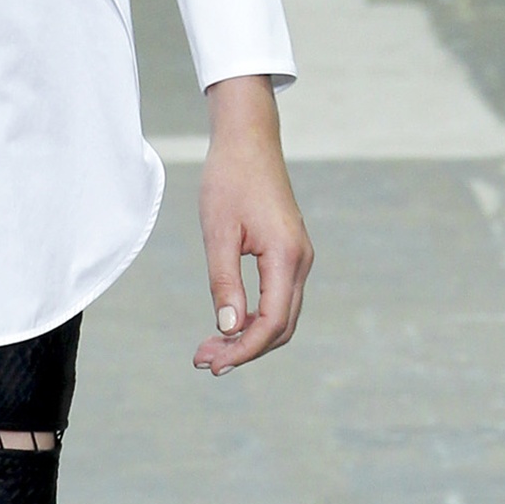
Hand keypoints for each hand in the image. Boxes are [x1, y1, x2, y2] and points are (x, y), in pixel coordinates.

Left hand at [193, 76, 312, 374]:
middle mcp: (300, 260)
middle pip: (281, 326)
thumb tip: (228, 330)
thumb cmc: (229, 181)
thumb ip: (224, 283)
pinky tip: (227, 324)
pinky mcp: (289, 253)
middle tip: (204, 360)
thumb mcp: (218, 233)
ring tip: (210, 348)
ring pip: (282, 316)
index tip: (212, 362)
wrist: (248, 141)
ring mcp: (299, 257)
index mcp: (286, 256)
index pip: (271, 322)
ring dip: (249, 337)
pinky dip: (255, 318)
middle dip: (245, 350)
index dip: (243, 349)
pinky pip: (279, 298)